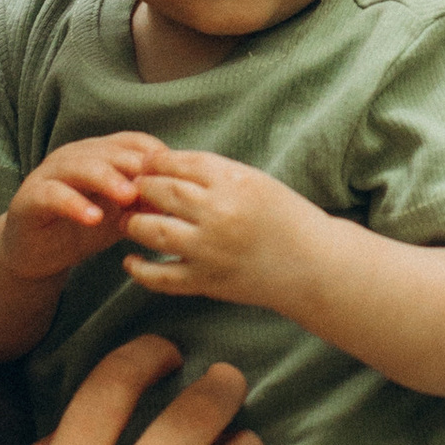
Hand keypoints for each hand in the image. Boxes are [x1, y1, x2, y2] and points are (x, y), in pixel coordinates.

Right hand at [0, 132, 173, 285]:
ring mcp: (49, 175)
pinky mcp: (29, 198)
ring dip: (106, 179)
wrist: (38, 254)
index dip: (153, 154)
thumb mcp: (121, 215)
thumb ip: (144, 203)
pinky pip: (52, 195)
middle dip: (133, 165)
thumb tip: (179, 198)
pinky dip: (73, 204)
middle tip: (154, 183)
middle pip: (107, 151)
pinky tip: (92, 217)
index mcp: (99, 155)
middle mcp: (74, 157)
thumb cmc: (84, 227)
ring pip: (79, 166)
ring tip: (127, 196)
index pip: (130, 142)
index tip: (176, 173)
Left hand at [126, 152, 324, 316]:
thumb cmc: (286, 218)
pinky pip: (162, 277)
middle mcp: (219, 213)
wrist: (314, 265)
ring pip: (153, 231)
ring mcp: (210, 249)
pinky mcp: (207, 281)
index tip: (146, 165)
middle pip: (161, 192)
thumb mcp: (255, 182)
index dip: (156, 162)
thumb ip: (215, 175)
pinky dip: (140, 271)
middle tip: (132, 190)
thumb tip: (166, 168)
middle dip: (142, 189)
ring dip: (134, 224)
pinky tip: (130, 262)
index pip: (180, 163)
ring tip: (131, 222)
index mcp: (234, 181)